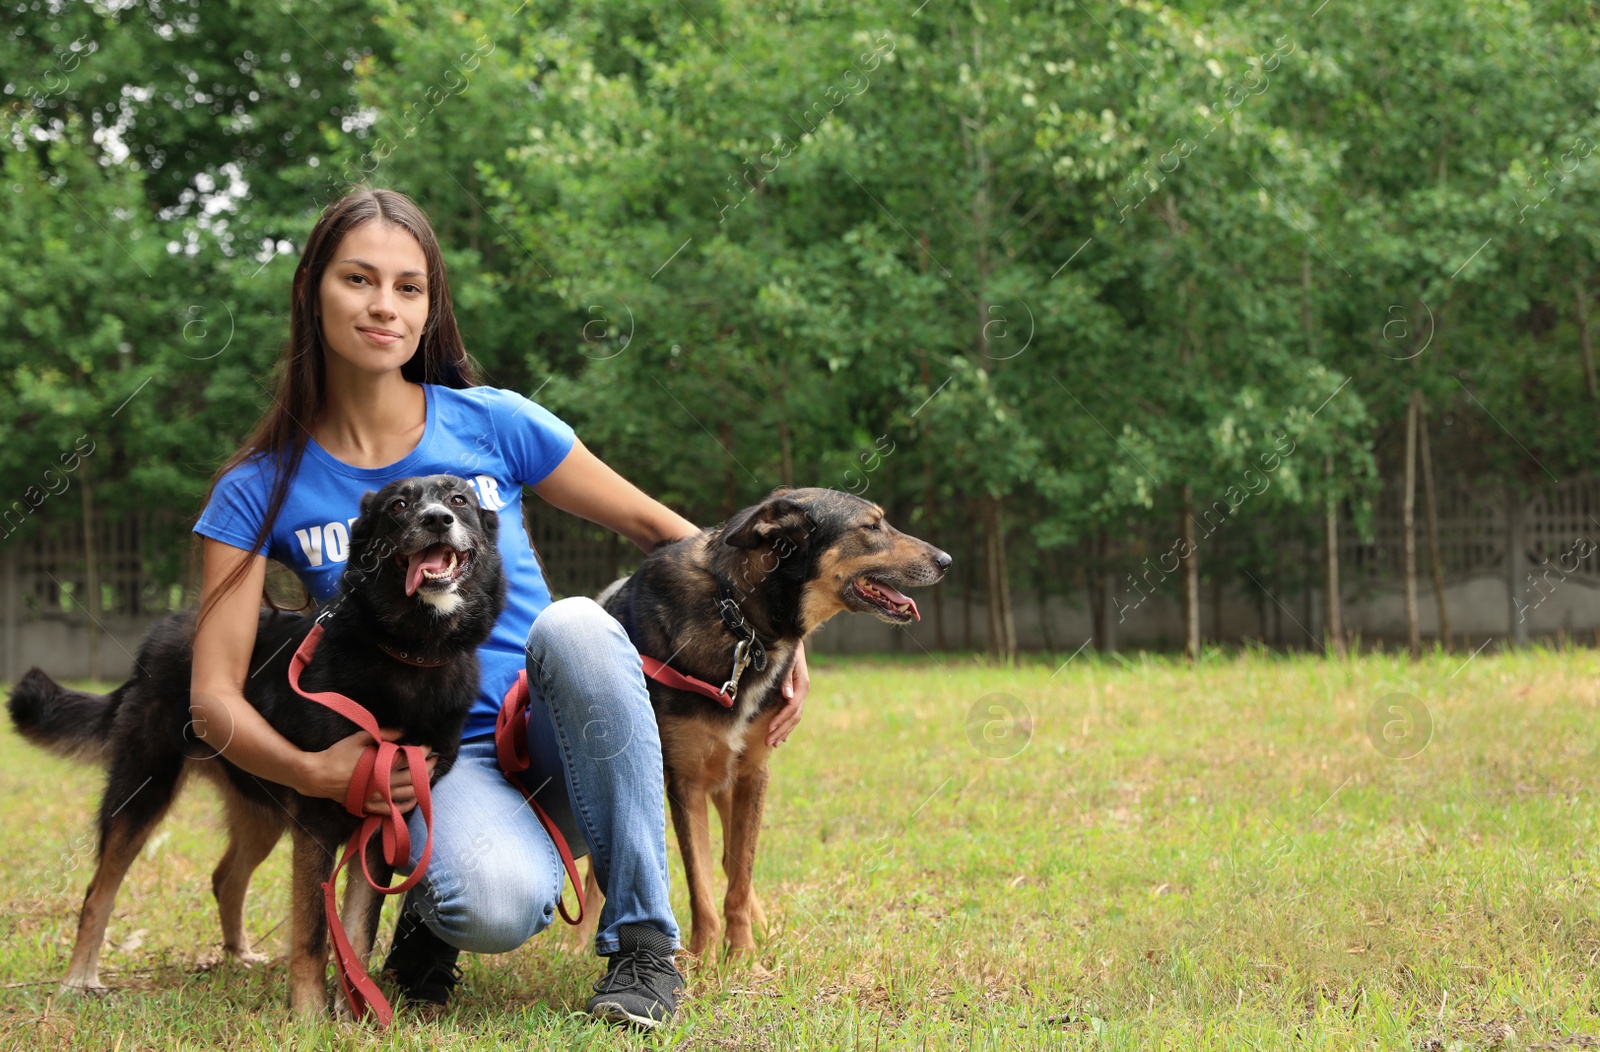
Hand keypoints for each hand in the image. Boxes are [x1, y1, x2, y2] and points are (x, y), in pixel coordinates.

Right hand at [302, 727, 435, 815]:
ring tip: (429, 777)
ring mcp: (377, 796)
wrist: (318, 776)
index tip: (428, 746)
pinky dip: (407, 805)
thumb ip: (384, 734)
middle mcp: (383, 782)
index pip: (410, 758)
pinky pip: (393, 810)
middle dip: (427, 767)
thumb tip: (403, 730)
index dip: (422, 752)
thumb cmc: (338, 754)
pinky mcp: (370, 806)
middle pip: (413, 776)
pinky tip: (414, 799)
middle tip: (434, 760)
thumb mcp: (360, 739)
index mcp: (382, 764)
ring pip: (408, 793)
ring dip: (422, 785)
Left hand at [766, 640, 808, 746]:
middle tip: (768, 742)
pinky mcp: (795, 695)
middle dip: (781, 730)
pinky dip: (787, 726)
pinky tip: (782, 737)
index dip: (781, 719)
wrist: (793, 641)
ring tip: (773, 743)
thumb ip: (787, 679)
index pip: (792, 707)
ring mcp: (799, 695)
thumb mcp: (787, 661)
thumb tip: (787, 696)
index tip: (769, 728)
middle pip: (794, 717)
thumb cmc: (788, 650)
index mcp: (802, 685)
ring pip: (794, 718)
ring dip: (784, 731)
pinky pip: (793, 714)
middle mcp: (802, 692)